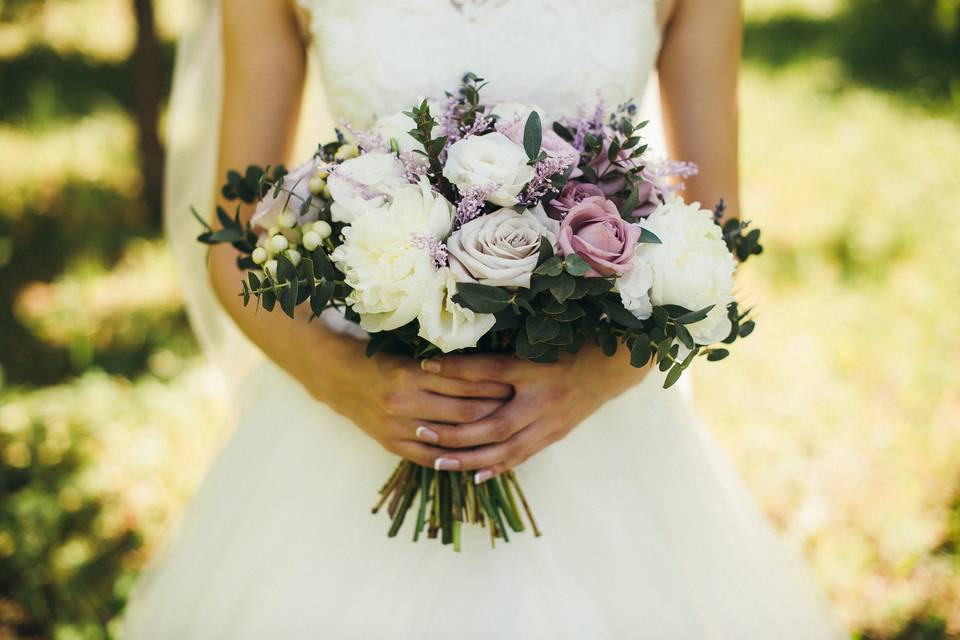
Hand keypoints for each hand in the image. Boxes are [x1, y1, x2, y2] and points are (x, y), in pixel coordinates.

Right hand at [315, 348, 514, 466]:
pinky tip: (477, 453)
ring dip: (480, 436)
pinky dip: (456, 457)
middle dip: (495, 410)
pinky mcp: (393, 445)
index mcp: (411, 375)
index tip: (514, 383)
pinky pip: (432, 458)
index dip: (493, 385)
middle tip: (516, 406)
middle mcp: (404, 402)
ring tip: (503, 429)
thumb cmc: (383, 362)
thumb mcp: (411, 356)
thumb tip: (492, 368)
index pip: (465, 384)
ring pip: (452, 438)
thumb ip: (445, 367)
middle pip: (465, 412)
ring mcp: (398, 427)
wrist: (341, 380)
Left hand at [419, 345, 650, 481]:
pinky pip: (523, 456)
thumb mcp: (539, 339)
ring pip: (506, 447)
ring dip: (470, 458)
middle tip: (422, 430)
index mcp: (535, 367)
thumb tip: (461, 347)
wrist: (611, 367)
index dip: (456, 368)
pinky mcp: (555, 435)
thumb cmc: (569, 345)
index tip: (424, 366)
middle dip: (456, 430)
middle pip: (493, 422)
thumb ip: (504, 348)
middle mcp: (542, 397)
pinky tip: (474, 475)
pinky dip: (498, 467)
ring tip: (438, 462)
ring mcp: (550, 421)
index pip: (489, 369)